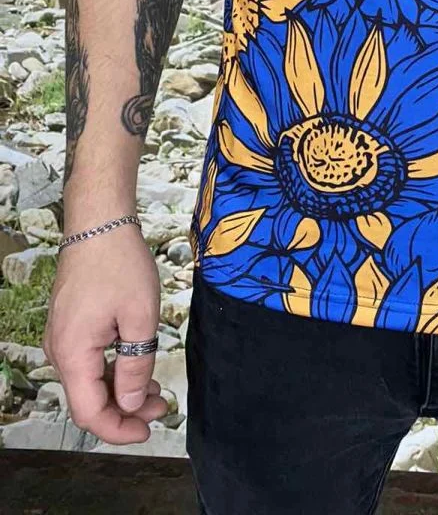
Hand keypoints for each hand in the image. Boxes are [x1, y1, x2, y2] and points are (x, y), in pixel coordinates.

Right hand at [42, 224, 168, 443]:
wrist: (99, 222)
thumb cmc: (119, 263)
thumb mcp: (140, 316)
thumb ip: (135, 366)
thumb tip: (128, 405)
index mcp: (72, 353)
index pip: (89, 412)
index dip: (118, 429)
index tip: (148, 431)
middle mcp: (59, 350)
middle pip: (88, 399)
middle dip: (124, 410)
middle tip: (161, 408)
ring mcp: (62, 338)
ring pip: (89, 381)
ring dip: (120, 390)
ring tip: (155, 390)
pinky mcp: (70, 326)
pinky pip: (88, 361)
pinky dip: (112, 370)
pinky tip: (138, 367)